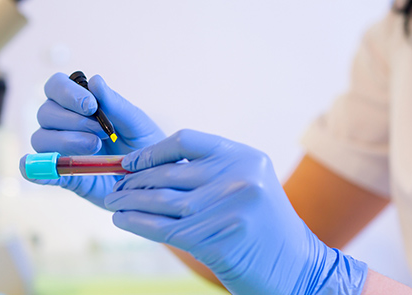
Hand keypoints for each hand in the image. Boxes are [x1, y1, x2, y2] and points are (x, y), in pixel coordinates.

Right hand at [22, 72, 164, 208]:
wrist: (152, 178)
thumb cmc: (144, 144)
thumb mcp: (136, 123)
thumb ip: (115, 104)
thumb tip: (95, 80)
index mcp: (80, 104)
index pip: (56, 86)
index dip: (67, 93)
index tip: (91, 106)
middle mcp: (64, 123)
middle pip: (45, 112)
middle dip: (72, 120)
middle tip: (101, 133)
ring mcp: (60, 149)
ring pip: (41, 138)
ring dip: (65, 141)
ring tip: (95, 148)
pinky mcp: (62, 175)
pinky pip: (39, 169)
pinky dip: (37, 169)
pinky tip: (44, 172)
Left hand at [105, 130, 366, 294]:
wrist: (299, 270)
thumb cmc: (264, 231)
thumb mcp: (246, 188)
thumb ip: (208, 175)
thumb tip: (148, 170)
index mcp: (244, 156)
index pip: (186, 140)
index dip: (152, 151)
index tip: (130, 163)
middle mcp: (239, 176)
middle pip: (169, 173)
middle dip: (135, 182)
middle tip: (114, 188)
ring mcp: (229, 207)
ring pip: (162, 201)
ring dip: (130, 202)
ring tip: (113, 204)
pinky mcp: (218, 238)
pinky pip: (164, 228)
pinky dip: (137, 223)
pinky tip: (121, 221)